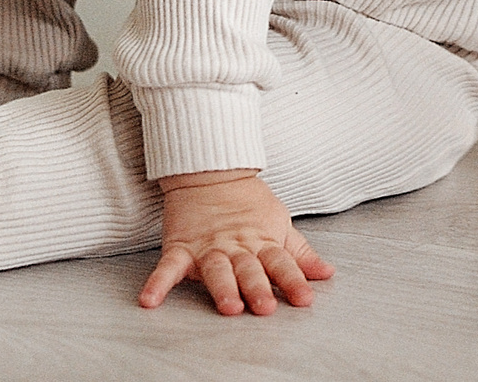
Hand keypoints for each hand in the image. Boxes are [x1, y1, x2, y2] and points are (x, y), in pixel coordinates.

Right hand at [139, 169, 334, 314]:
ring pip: (216, 269)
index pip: (281, 263)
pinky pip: (168, 267)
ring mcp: (207, 247)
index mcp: (262, 242)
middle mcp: (236, 247)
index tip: (305, 299)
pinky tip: (150, 300)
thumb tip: (327, 273)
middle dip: (257, 288)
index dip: (293, 281)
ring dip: (222, 288)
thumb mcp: (279, 223)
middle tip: (265, 308)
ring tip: (228, 306)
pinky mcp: (181, 246)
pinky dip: (158, 283)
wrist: (210, 170)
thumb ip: (300, 253)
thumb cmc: (248, 202)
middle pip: (249, 269)